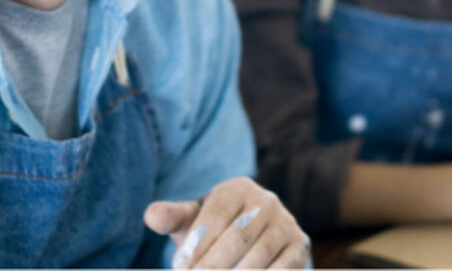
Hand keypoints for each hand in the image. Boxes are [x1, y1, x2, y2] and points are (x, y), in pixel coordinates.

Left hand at [144, 177, 308, 268]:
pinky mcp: (300, 247)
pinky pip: (282, 269)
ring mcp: (286, 224)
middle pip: (238, 238)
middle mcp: (266, 201)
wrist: (252, 238)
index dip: (197, 244)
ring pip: (259, 256)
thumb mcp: (193, 220)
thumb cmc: (214, 230)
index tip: (181, 267)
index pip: (215, 215)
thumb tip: (151, 216)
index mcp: (238, 188)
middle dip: (214, 265)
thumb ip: (172, 218)